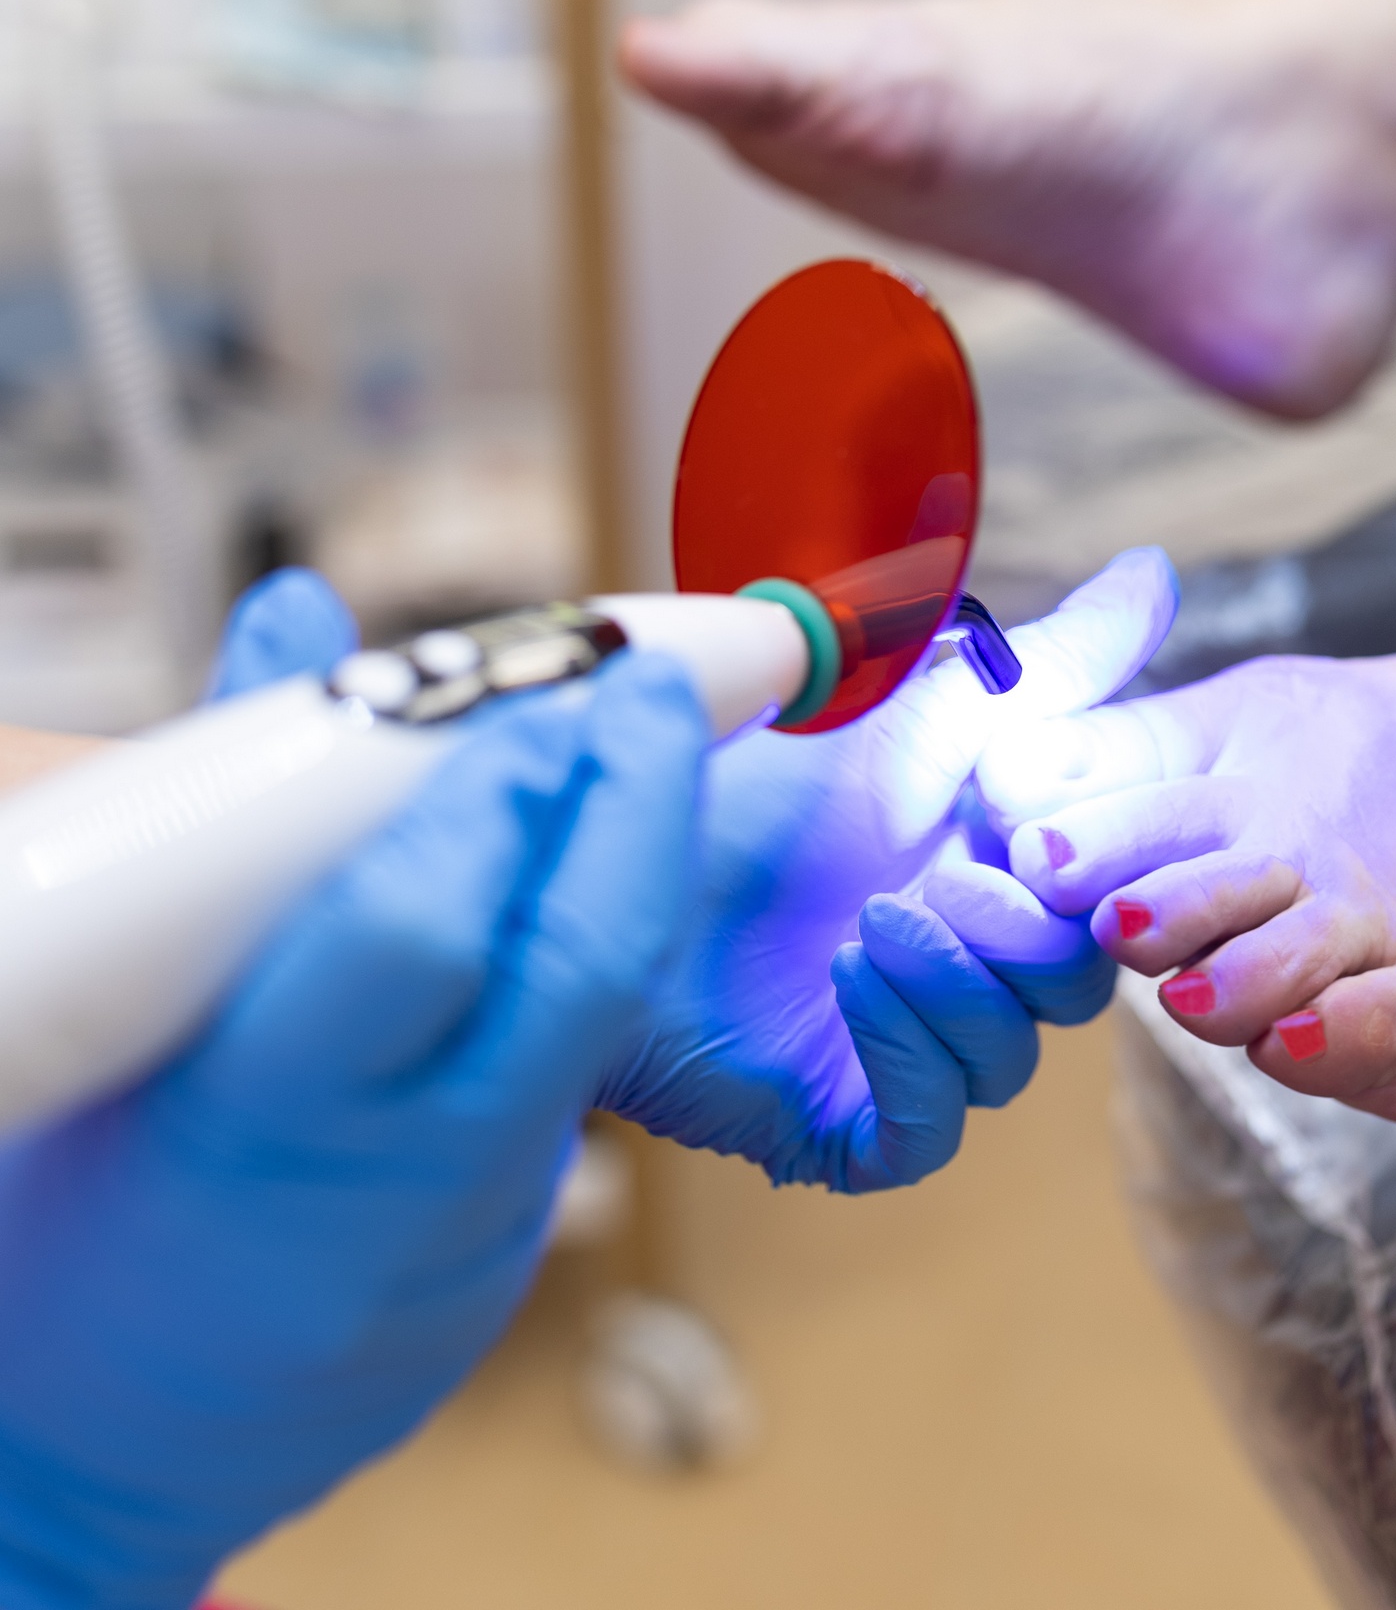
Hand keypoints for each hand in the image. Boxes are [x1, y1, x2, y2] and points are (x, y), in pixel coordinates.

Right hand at [0, 611, 705, 1609]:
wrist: (96, 1462)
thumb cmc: (61, 1233)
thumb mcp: (113, 1026)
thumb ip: (212, 820)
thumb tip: (302, 619)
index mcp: (251, 1128)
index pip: (415, 939)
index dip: (489, 804)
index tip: (534, 699)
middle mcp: (391, 1192)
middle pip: (574, 972)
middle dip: (637, 807)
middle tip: (647, 696)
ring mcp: (471, 1241)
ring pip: (601, 1026)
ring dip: (636, 868)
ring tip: (639, 753)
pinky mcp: (509, 1258)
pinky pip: (578, 1082)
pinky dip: (592, 953)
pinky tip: (588, 871)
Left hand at [598, 550, 1176, 1188]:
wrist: (606, 849)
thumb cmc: (745, 777)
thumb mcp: (909, 700)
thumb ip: (1045, 655)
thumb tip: (1154, 571)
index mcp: (992, 870)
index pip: (1108, 891)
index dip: (1090, 857)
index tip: (1021, 805)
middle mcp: (961, 965)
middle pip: (1078, 982)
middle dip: (1027, 926)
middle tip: (951, 872)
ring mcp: (905, 1048)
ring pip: (1014, 1057)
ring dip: (961, 977)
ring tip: (875, 917)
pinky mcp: (846, 1120)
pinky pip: (933, 1123)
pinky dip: (911, 1041)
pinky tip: (851, 970)